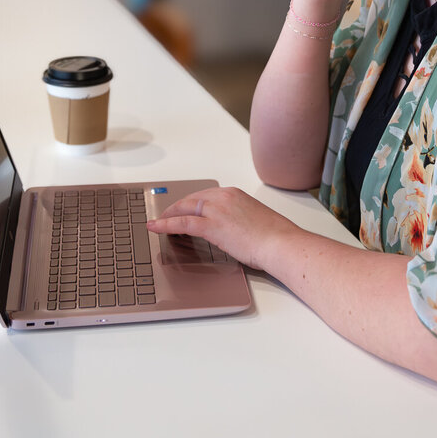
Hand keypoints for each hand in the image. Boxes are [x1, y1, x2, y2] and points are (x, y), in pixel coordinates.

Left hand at [145, 186, 302, 270]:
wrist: (281, 243)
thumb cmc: (275, 236)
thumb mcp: (253, 220)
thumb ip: (238, 219)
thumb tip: (231, 229)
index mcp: (235, 194)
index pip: (205, 195)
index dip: (190, 203)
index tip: (183, 209)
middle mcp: (224, 197)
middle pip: (191, 199)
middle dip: (176, 208)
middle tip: (166, 216)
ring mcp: (217, 210)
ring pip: (183, 208)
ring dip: (168, 215)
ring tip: (158, 223)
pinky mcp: (212, 226)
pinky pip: (182, 223)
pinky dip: (165, 225)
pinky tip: (155, 228)